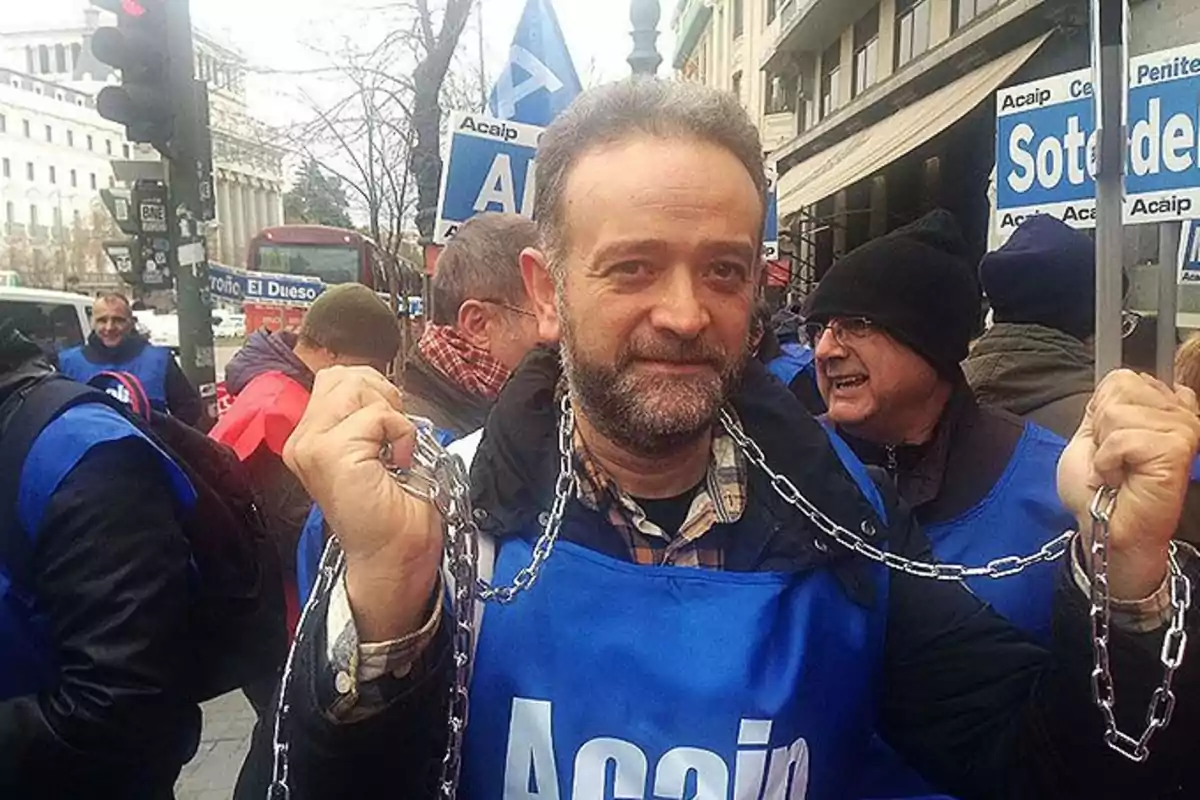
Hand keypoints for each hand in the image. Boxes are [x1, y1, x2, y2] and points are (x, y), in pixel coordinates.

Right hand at [284, 366, 441, 639]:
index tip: (389, 429)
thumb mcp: (376, 449)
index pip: (337, 377)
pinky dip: (401, 433)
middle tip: (393, 439)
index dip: (374, 391)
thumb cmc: (392, 512)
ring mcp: (311, 446)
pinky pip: (376, 415)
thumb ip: (365, 416)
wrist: (393, 559)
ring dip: (391, 415)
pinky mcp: (330, 454)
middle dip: (381, 396)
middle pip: (345, 376)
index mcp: (309, 437)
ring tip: (394, 451)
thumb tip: (378, 387)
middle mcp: (301, 440)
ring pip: (357, 388)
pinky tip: (399, 463)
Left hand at [1058, 370, 1199, 599]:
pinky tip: (1120, 479)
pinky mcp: (1177, 448)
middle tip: (1113, 459)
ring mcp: (1182, 430)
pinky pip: (1122, 437)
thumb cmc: (1099, 492)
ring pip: (1117, 413)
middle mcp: (1179, 415)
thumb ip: (1106, 404)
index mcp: (1162, 408)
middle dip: (1101, 428)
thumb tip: (1121, 378)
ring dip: (1104, 449)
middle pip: (1120, 388)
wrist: (1104, 528)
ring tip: (1118, 471)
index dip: (1100, 411)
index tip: (1108, 442)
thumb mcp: (1092, 435)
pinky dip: (1108, 461)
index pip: (1121, 377)